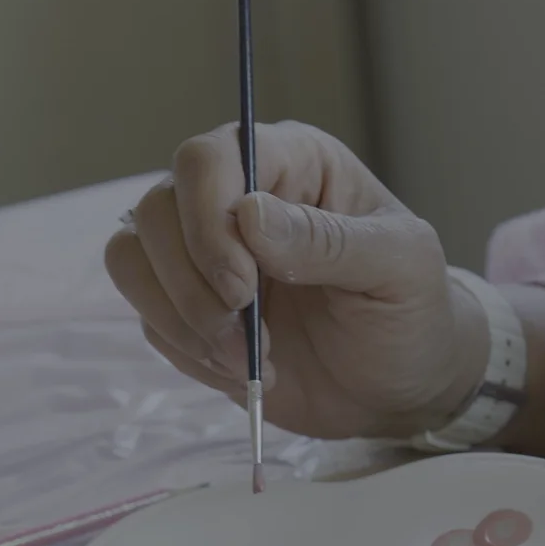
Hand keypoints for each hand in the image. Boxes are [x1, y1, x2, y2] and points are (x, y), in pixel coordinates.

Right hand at [105, 121, 485, 440]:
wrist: (400, 387)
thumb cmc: (411, 313)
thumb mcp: (399, 268)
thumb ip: (330, 240)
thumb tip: (249, 215)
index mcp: (291, 163)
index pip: (208, 158)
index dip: (207, 220)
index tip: (243, 288)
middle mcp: (236, 197)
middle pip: (156, 208)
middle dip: (191, 283)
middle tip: (247, 333)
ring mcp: (204, 254)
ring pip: (133, 258)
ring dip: (181, 319)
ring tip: (248, 360)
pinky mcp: (188, 308)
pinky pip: (148, 316)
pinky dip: (186, 350)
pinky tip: (244, 370)